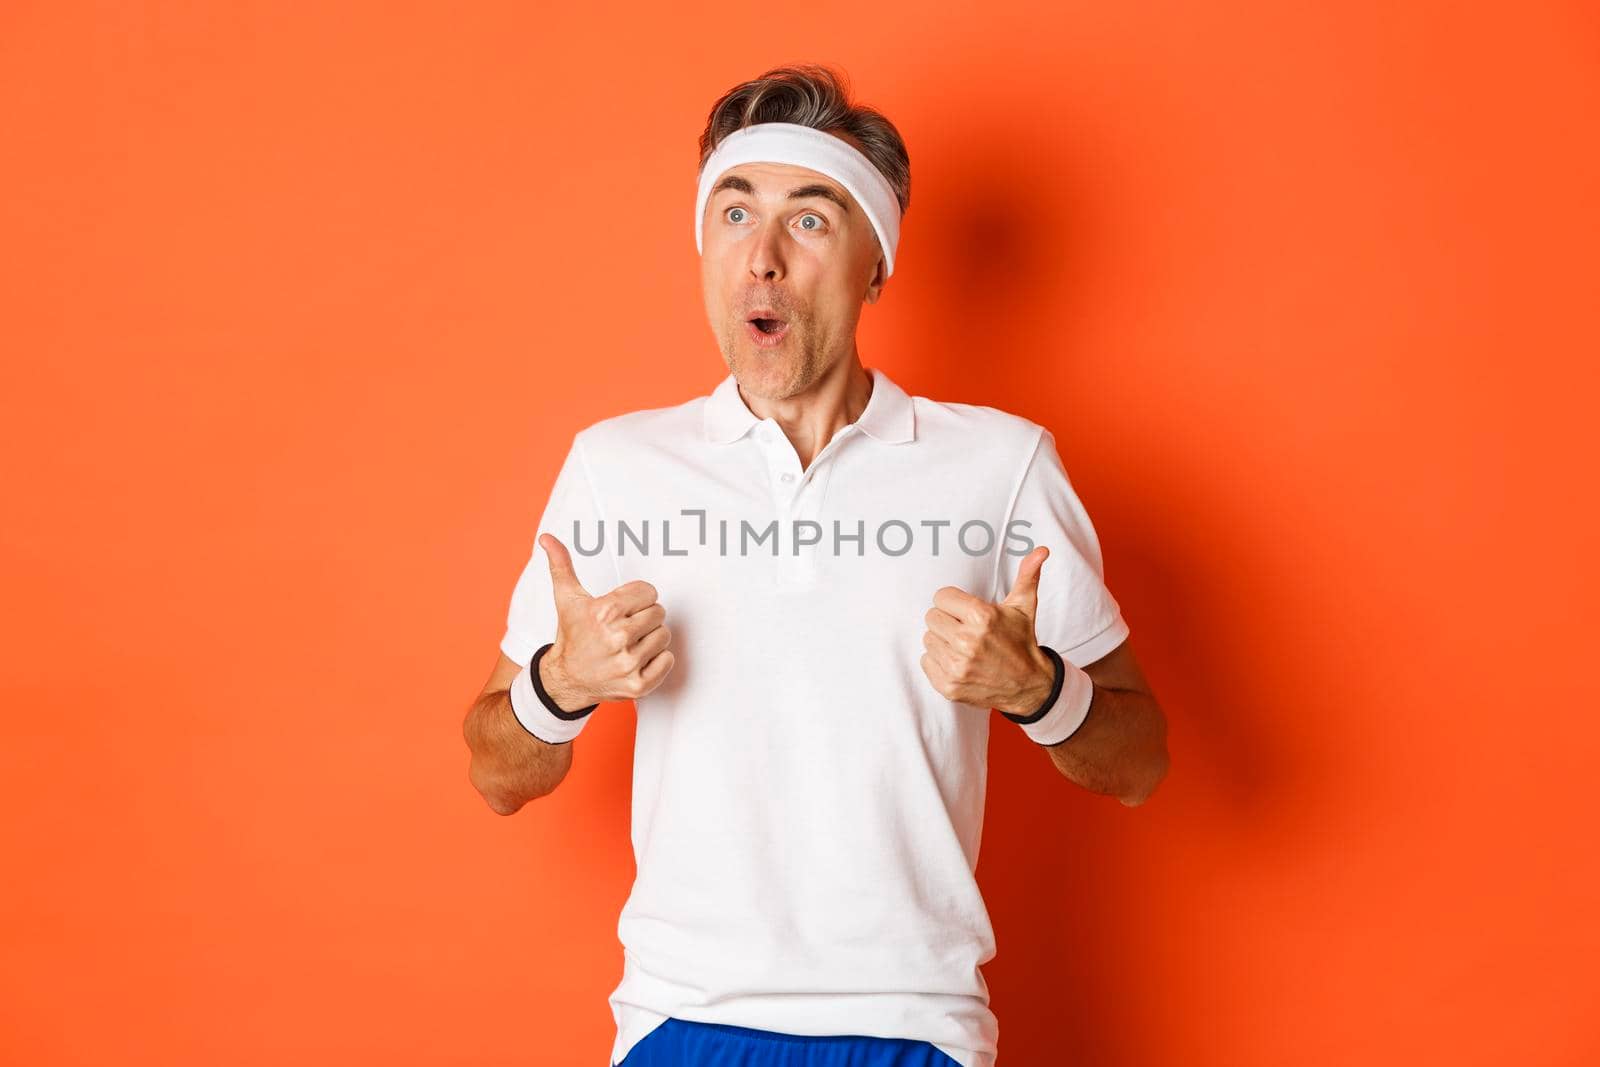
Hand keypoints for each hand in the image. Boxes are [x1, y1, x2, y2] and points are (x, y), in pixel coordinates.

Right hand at [538, 532, 674, 709]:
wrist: (566, 680)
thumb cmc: (572, 636)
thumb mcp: (566, 598)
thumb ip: (561, 564)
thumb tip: (547, 538)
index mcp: (604, 613)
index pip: (649, 591)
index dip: (637, 598)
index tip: (623, 608)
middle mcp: (617, 638)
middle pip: (658, 613)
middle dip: (644, 617)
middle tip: (626, 626)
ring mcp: (628, 664)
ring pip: (664, 635)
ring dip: (650, 638)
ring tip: (630, 643)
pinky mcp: (638, 684)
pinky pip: (667, 660)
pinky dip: (657, 659)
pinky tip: (637, 658)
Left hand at [920, 545, 1055, 714]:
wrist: (1030, 686)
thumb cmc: (1021, 642)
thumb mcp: (1023, 607)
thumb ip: (1027, 576)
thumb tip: (1041, 550)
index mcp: (982, 617)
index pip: (941, 596)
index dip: (953, 603)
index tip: (965, 612)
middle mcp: (967, 642)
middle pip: (932, 617)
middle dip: (947, 621)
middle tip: (965, 629)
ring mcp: (957, 666)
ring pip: (928, 639)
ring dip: (942, 641)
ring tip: (963, 647)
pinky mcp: (949, 686)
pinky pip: (925, 661)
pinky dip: (938, 662)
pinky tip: (958, 662)